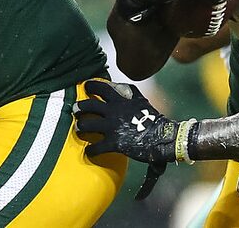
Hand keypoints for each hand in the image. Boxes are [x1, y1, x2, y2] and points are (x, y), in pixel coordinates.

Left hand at [74, 80, 182, 198]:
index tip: (86, 87)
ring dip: (80, 127)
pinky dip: (90, 151)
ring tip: (79, 130)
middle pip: (88, 105)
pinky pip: (94, 148)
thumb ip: (130, 93)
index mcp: (121, 100)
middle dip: (78, 108)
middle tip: (76, 110)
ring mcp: (112, 127)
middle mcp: (114, 111)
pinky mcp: (113, 143)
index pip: (102, 87)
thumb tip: (121, 87)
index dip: (91, 86)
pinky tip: (90, 152)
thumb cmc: (153, 119)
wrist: (163, 137)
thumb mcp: (141, 101)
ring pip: (85, 125)